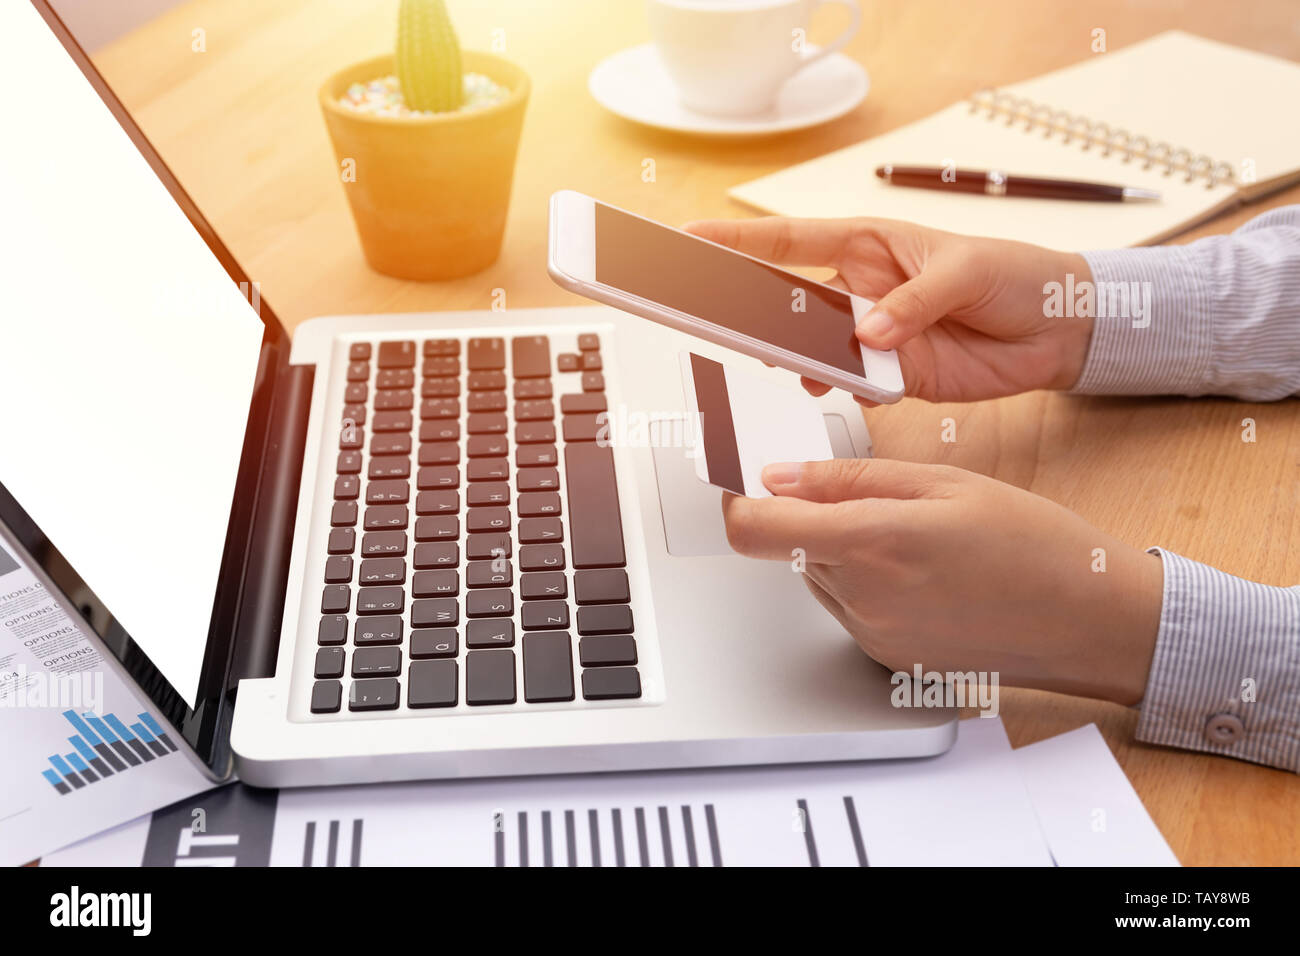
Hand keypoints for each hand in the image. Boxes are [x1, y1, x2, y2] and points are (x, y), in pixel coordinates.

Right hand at [684, 216, 1095, 403]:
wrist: (1061, 330)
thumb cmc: (1016, 274)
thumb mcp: (967, 270)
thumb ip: (914, 301)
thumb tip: (869, 331)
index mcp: (869, 244)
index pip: (791, 241)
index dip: (739, 241)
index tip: (692, 241)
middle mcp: (861, 289)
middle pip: (789, 299)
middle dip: (751, 309)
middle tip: (715, 316)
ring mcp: (873, 335)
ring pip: (814, 348)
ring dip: (796, 358)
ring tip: (784, 362)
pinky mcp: (893, 375)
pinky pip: (851, 383)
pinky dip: (839, 387)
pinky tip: (838, 385)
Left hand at [721, 458, 1163, 703]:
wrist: (1086, 622)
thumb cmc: (1032, 544)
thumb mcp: (943, 482)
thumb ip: (849, 479)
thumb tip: (780, 477)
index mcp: (871, 541)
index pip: (753, 530)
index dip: (737, 503)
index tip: (743, 483)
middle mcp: (861, 596)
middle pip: (789, 548)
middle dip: (812, 518)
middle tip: (878, 502)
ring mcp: (872, 634)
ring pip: (818, 577)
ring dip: (842, 552)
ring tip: (916, 541)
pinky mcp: (886, 658)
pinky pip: (848, 609)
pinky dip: (867, 585)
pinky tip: (925, 576)